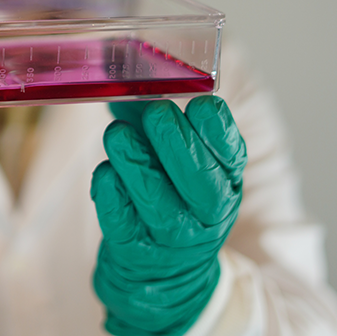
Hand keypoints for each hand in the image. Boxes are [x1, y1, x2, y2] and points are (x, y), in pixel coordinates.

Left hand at [91, 96, 245, 335]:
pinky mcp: (134, 250)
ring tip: (118, 134)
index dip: (218, 130)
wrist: (163, 274)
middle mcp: (206, 213)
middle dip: (176, 142)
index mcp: (225, 182)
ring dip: (135, 162)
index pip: (232, 156)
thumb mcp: (181, 159)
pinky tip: (104, 172)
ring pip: (156, 200)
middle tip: (156, 112)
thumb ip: (159, 115)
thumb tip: (126, 60)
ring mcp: (171, 236)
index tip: (201, 104)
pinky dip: (110, 193)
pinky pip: (120, 222)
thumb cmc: (169, 194)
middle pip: (198, 181)